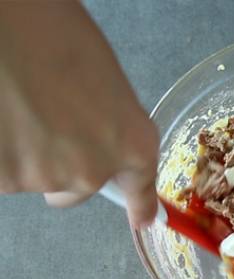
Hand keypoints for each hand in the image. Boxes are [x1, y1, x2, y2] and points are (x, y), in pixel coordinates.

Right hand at [0, 2, 158, 226]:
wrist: (9, 28)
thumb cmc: (55, 32)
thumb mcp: (103, 79)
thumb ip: (107, 122)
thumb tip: (95, 135)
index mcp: (132, 142)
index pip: (140, 187)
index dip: (141, 205)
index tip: (144, 220)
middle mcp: (94, 171)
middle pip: (75, 189)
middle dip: (61, 166)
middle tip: (44, 123)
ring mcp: (47, 179)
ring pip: (33, 177)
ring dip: (25, 152)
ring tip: (16, 105)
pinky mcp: (4, 179)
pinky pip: (3, 172)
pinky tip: (0, 115)